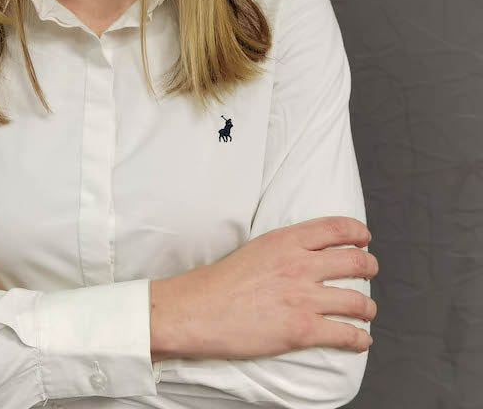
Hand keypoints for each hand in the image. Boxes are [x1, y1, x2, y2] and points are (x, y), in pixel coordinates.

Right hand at [150, 216, 377, 360]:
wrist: (198, 310)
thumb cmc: (220, 282)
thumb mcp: (255, 249)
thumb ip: (284, 249)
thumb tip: (306, 255)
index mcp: (286, 240)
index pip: (337, 227)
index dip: (357, 232)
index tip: (363, 238)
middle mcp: (300, 265)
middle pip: (355, 261)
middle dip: (369, 267)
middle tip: (369, 271)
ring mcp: (303, 298)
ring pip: (358, 301)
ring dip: (368, 308)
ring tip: (366, 311)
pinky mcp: (303, 329)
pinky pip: (347, 334)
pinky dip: (360, 339)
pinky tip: (360, 340)